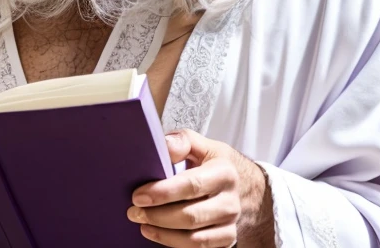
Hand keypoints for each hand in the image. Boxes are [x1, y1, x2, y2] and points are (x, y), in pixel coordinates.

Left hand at [127, 129, 274, 246]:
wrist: (245, 187)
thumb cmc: (216, 164)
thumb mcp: (204, 145)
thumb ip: (183, 141)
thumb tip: (164, 146)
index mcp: (224, 173)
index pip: (191, 185)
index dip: (163, 192)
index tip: (138, 195)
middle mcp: (230, 202)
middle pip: (190, 216)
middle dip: (157, 216)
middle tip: (134, 211)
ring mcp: (230, 224)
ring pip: (194, 238)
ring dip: (163, 233)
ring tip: (142, 224)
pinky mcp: (227, 240)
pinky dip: (175, 244)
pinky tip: (158, 234)